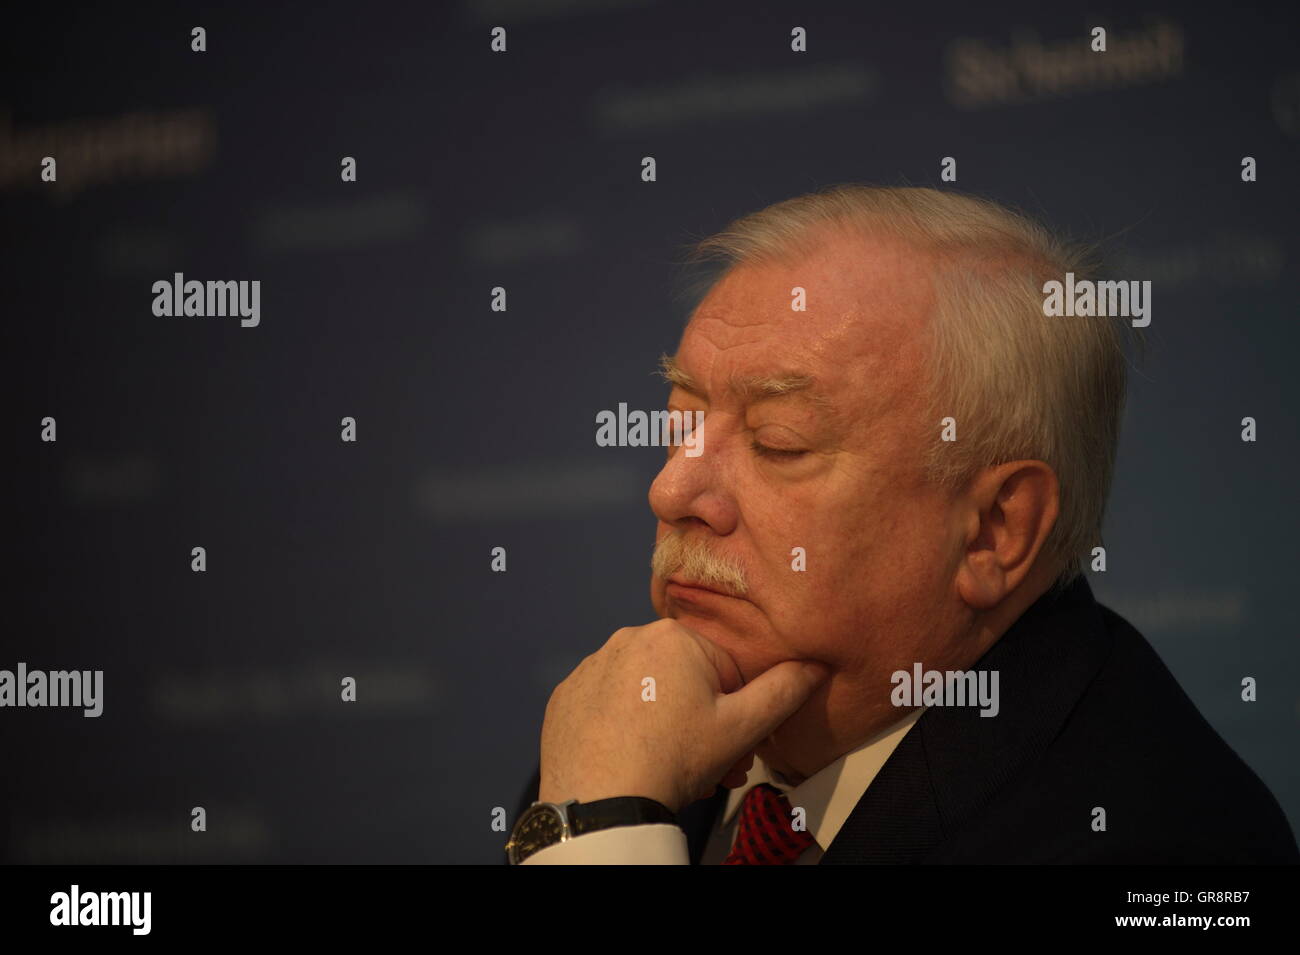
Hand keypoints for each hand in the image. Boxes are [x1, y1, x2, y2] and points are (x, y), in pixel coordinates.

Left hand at [537, 618, 829, 811]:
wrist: (601, 802)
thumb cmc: (673, 759)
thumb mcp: (741, 727)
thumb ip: (783, 692)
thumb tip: (813, 665)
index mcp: (673, 636)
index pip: (724, 670)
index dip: (735, 711)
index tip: (734, 746)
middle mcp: (627, 639)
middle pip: (684, 681)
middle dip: (702, 722)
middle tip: (709, 766)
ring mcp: (591, 667)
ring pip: (646, 693)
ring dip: (665, 724)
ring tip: (672, 768)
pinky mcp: (566, 696)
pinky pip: (608, 706)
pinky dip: (624, 727)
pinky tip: (632, 758)